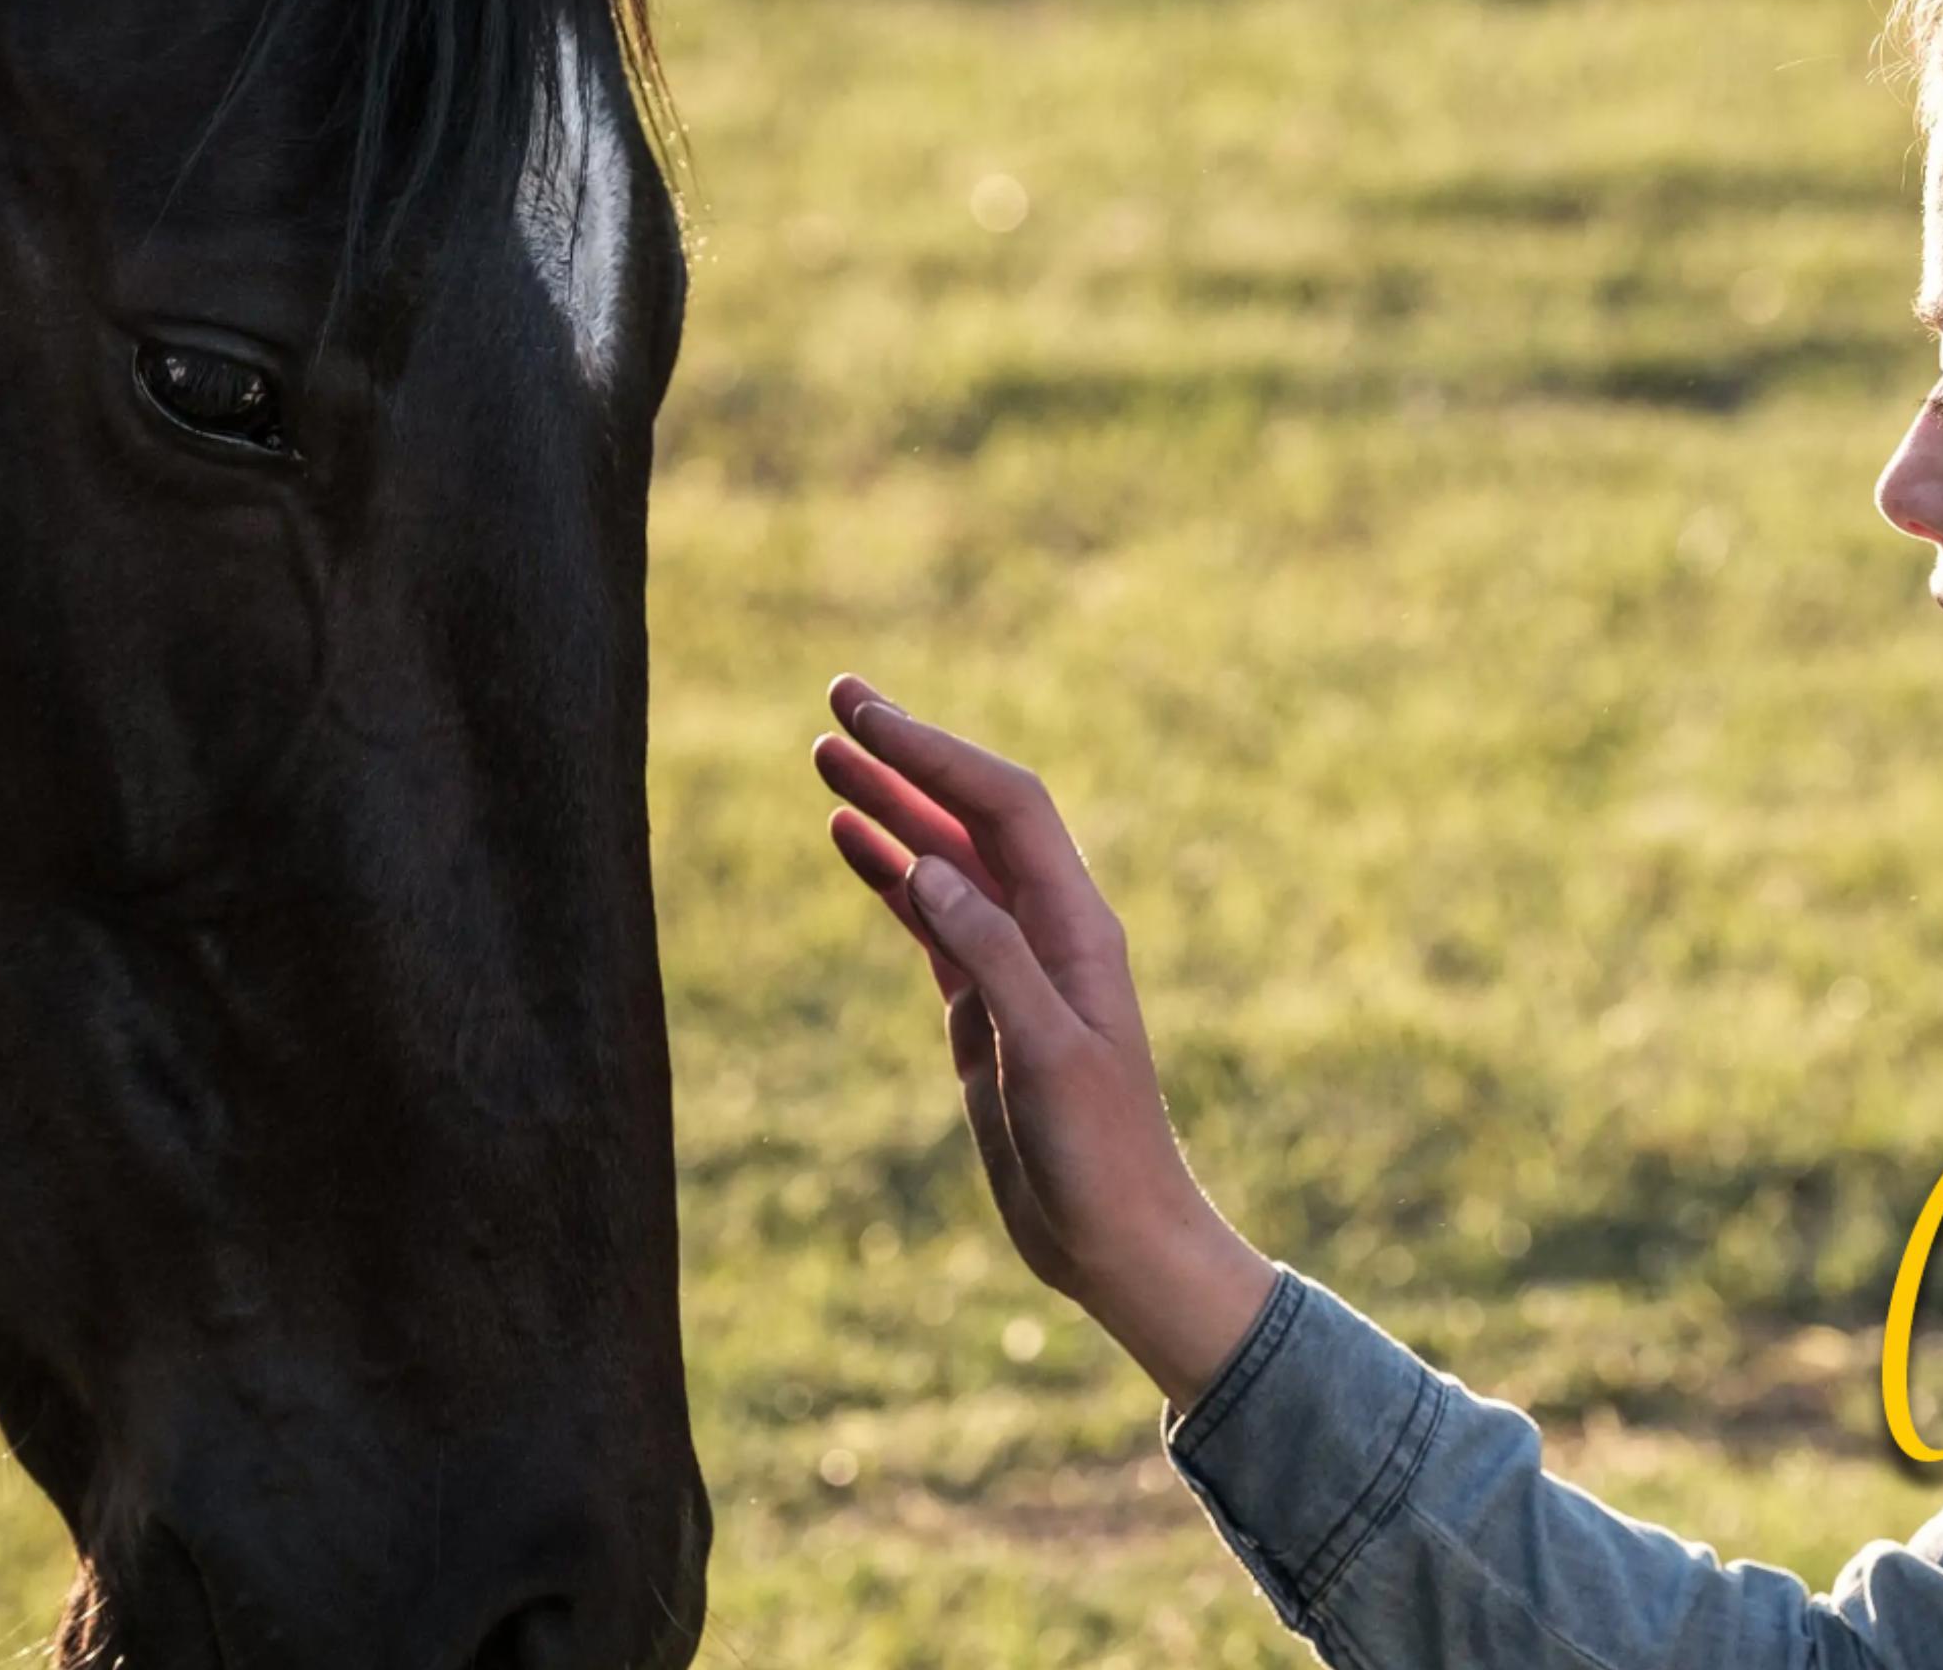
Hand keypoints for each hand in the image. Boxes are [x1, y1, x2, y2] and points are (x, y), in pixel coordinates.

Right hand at [811, 674, 1277, 1412]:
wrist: (1119, 1241)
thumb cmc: (1101, 1157)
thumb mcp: (1047, 1056)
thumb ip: (990, 958)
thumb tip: (927, 866)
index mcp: (1077, 929)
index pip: (1003, 808)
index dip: (936, 753)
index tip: (866, 715)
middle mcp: (1049, 931)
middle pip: (971, 816)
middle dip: (909, 755)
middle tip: (836, 700)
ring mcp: (1014, 968)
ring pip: (943, 861)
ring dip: (890, 806)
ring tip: (823, 756)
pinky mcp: (985, 1012)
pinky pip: (931, 922)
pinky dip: (888, 876)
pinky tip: (848, 839)